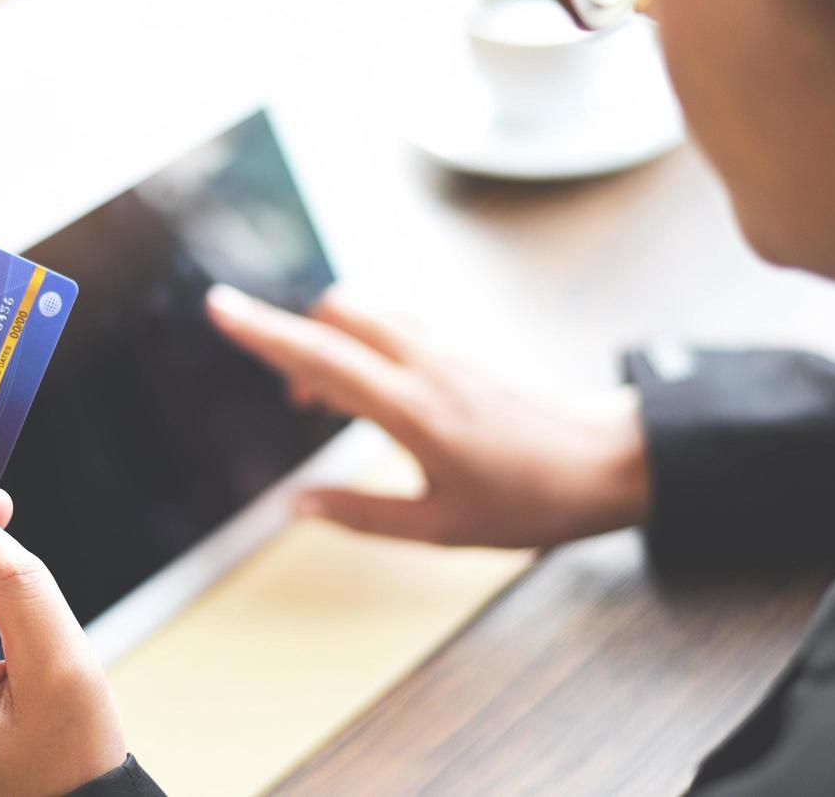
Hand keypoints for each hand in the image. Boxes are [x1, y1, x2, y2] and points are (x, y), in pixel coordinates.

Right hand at [205, 285, 650, 548]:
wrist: (614, 461)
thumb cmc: (534, 500)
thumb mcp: (442, 527)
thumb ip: (362, 515)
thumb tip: (296, 506)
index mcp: (413, 408)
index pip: (321, 356)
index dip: (264, 331)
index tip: (219, 307)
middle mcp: (427, 362)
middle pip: (338, 312)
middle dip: (297, 338)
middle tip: (298, 403)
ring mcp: (449, 347)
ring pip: (368, 312)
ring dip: (334, 341)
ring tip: (335, 407)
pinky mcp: (466, 346)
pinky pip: (398, 324)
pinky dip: (368, 343)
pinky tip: (381, 392)